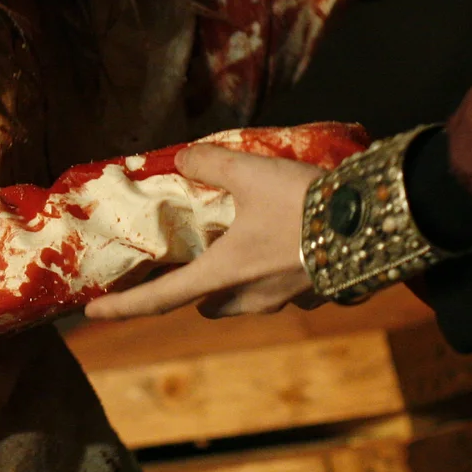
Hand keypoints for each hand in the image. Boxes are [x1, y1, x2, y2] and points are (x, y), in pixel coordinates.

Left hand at [85, 144, 319, 319]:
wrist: (378, 222)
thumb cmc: (305, 204)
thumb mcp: (250, 173)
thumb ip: (209, 165)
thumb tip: (183, 157)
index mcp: (225, 275)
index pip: (160, 299)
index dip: (123, 307)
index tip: (92, 313)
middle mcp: (252, 297)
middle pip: (209, 303)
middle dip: (197, 286)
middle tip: (190, 257)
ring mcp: (289, 300)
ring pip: (247, 298)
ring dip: (237, 278)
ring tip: (241, 240)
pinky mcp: (321, 293)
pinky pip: (284, 288)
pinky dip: (274, 269)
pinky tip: (287, 239)